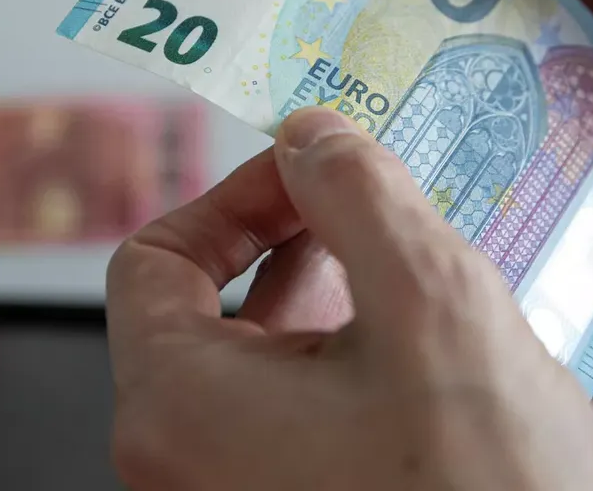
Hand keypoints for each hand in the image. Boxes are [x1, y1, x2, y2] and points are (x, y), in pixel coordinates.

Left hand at [106, 106, 592, 490]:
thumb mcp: (429, 302)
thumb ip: (357, 194)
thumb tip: (311, 135)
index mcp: (181, 409)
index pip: (155, 260)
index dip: (235, 196)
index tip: (313, 173)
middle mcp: (192, 463)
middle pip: (216, 304)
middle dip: (303, 239)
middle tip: (381, 203)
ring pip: (272, 358)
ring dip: (343, 294)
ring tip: (424, 265)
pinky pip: (309, 409)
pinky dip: (360, 355)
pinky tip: (436, 341)